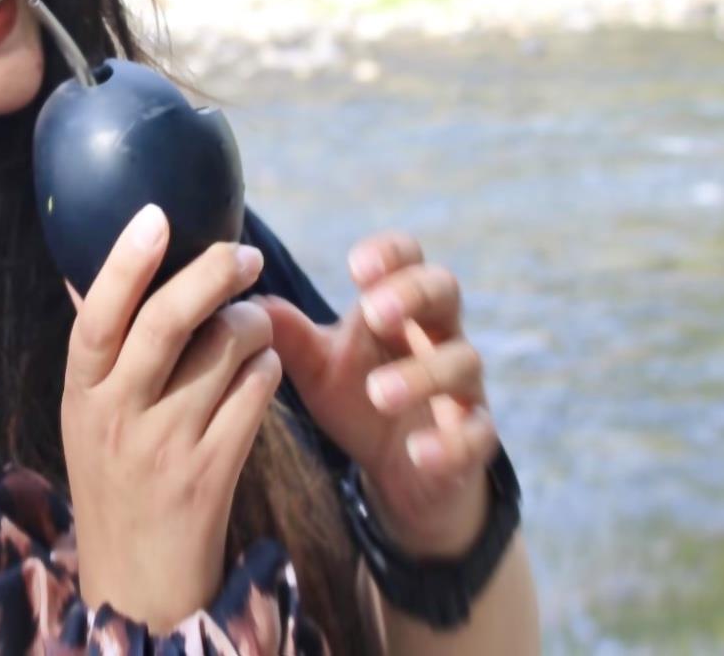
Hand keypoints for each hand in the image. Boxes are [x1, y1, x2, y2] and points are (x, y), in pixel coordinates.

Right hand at [61, 204, 277, 631]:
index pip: (98, 316)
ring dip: (254, 323)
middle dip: (213, 274)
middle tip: (246, 254)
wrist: (137, 578)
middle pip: (166, 323)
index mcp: (82, 392)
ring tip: (254, 324)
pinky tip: (261, 372)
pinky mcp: (213, 473)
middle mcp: (118, 415)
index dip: (126, 262)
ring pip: (226, 352)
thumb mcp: (87, 413)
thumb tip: (94, 264)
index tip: (157, 214)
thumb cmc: (114, 475)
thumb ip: (99, 348)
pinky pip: (257, 395)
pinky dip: (268, 370)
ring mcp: (166, 447)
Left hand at [257, 232, 498, 557]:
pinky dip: (451, 443)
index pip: (407, 258)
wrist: (402, 470)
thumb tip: (246, 302)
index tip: (355, 266)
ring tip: (379, 392)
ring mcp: (462, 386)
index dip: (389, 254)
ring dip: (422, 374)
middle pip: (445, 292)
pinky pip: (476, 436)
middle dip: (412, 294)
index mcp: (399, 307)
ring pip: (462, 362)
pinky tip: (420, 452)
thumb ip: (290, 335)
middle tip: (372, 310)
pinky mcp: (473, 440)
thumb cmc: (359, 395)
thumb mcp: (320, 367)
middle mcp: (437, 335)